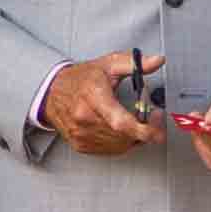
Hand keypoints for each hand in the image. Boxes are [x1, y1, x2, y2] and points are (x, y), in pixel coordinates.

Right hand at [39, 47, 165, 157]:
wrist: (51, 92)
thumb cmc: (80, 79)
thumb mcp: (108, 64)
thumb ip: (135, 63)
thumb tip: (157, 61)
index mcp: (93, 97)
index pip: (121, 122)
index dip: (144, 130)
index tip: (158, 130)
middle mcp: (85, 118)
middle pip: (124, 136)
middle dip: (145, 129)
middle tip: (153, 116)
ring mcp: (81, 134)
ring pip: (120, 145)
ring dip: (134, 137)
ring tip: (137, 120)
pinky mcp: (80, 144)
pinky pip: (110, 150)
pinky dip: (122, 142)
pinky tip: (122, 129)